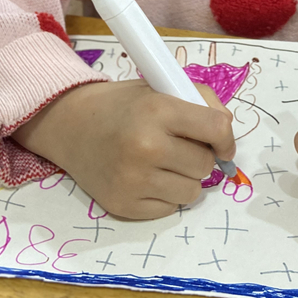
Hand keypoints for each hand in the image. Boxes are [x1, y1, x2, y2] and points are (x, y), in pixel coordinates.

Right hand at [11, 79, 235, 219]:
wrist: (71, 125)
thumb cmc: (123, 106)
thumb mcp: (160, 88)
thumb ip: (200, 102)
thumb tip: (227, 136)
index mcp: (157, 110)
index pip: (216, 129)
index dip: (226, 138)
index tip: (222, 143)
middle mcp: (146, 146)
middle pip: (205, 164)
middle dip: (200, 156)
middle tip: (178, 147)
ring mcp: (133, 179)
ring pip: (191, 191)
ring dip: (185, 178)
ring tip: (163, 163)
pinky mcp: (123, 204)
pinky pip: (169, 209)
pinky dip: (165, 195)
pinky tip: (147, 177)